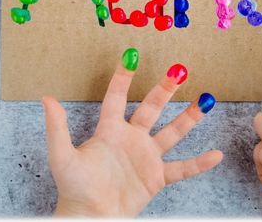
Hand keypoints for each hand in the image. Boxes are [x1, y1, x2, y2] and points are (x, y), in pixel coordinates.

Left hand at [42, 48, 222, 216]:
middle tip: (178, 71)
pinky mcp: (157, 178)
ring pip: (172, 132)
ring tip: (205, 101)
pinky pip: (182, 168)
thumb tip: (45, 98)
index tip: (131, 57)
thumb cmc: (74, 188)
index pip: (117, 98)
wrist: (89, 219)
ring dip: (189, 118)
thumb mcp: (62, 156)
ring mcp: (147, 157)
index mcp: (110, 130)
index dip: (123, 78)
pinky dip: (199, 163)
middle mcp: (132, 138)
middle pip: (151, 108)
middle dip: (164, 90)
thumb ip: (57, 127)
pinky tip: (216, 154)